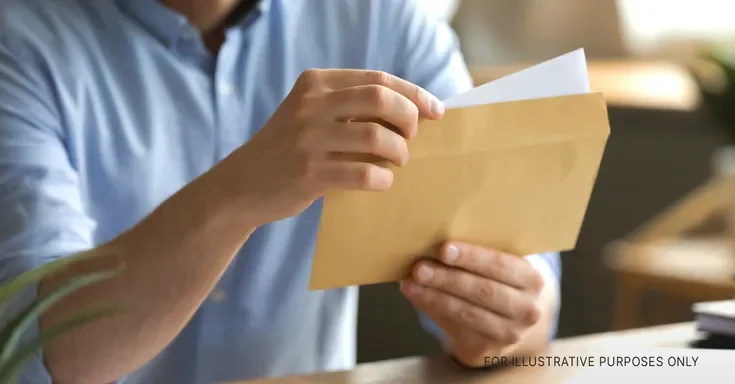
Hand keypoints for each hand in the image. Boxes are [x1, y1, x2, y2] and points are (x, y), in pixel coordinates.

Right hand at [228, 69, 444, 225]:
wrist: (241, 185)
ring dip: (399, 152)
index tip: (435, 110)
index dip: (413, 94)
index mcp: (315, 83)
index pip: (378, 79)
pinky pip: (364, 174)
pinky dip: (382, 179)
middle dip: (409, 118)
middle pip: (381, 100)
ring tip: (397, 161)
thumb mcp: (310, 113)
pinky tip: (380, 181)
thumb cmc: (289, 149)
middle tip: (412, 137)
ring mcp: (308, 139)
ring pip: (377, 137)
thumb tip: (412, 111)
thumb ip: (348, 106)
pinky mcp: (308, 173)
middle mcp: (311, 105)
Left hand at [400, 242, 547, 366]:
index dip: (472, 257)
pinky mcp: (488, 349)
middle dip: (448, 279)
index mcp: (532, 278)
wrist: (515, 317)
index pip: (501, 265)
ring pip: (468, 313)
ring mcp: (509, 333)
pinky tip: (416, 296)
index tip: (444, 249)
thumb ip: (478, 254)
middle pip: (483, 291)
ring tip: (411, 283)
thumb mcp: (501, 264)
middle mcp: (527, 309)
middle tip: (420, 268)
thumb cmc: (500, 278)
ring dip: (435, 297)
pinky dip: (432, 310)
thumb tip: (433, 243)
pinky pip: (456, 328)